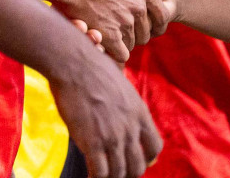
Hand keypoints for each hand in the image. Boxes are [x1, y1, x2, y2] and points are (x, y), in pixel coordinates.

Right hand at [48, 45, 161, 177]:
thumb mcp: (121, 85)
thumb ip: (126, 105)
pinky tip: (89, 175)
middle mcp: (130, 128)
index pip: (155, 147)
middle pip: (138, 165)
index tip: (136, 160)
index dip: (147, 158)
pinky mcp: (93, 142)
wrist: (75, 64)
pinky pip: (100, 172)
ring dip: (111, 177)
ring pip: (119, 172)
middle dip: (128, 172)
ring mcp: (113, 136)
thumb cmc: (93, 69)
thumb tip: (126, 114)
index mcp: (139, 112)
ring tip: (101, 175)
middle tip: (116, 172)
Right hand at [60, 0, 168, 62]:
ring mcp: (126, 22)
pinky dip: (114, 53)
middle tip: (120, 32)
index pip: (161, 14)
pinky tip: (106, 46)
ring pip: (133, 43)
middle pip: (146, 31)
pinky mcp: (112, 36)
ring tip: (109, 37)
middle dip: (134, 34)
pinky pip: (122, 54)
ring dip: (122, 43)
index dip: (149, 21)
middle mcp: (139, 5)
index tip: (138, 23)